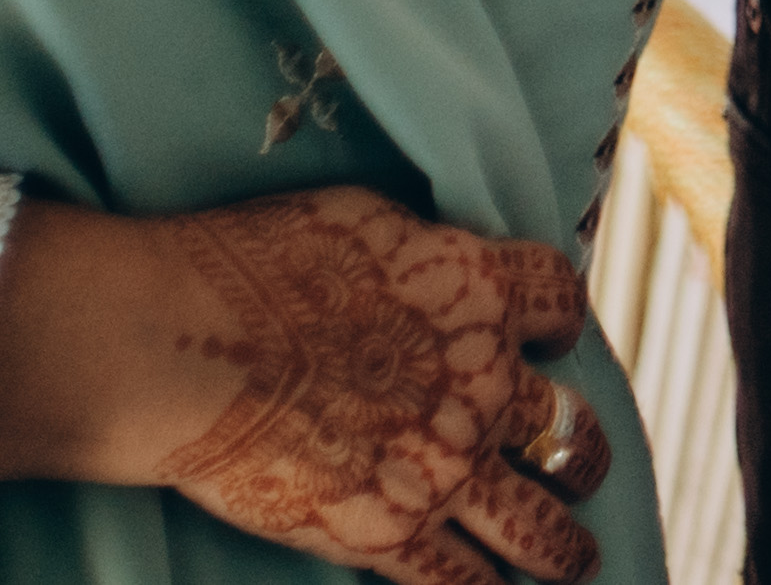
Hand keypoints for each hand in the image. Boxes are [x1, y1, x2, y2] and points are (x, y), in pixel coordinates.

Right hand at [148, 186, 609, 584]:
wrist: (187, 347)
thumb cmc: (257, 263)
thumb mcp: (371, 221)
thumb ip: (421, 256)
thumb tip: (432, 264)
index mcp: (483, 293)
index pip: (561, 305)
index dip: (559, 326)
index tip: (553, 340)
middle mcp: (485, 384)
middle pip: (568, 425)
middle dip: (582, 450)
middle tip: (583, 467)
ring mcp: (444, 466)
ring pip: (538, 521)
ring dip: (564, 546)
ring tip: (579, 561)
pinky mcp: (388, 534)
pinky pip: (460, 580)